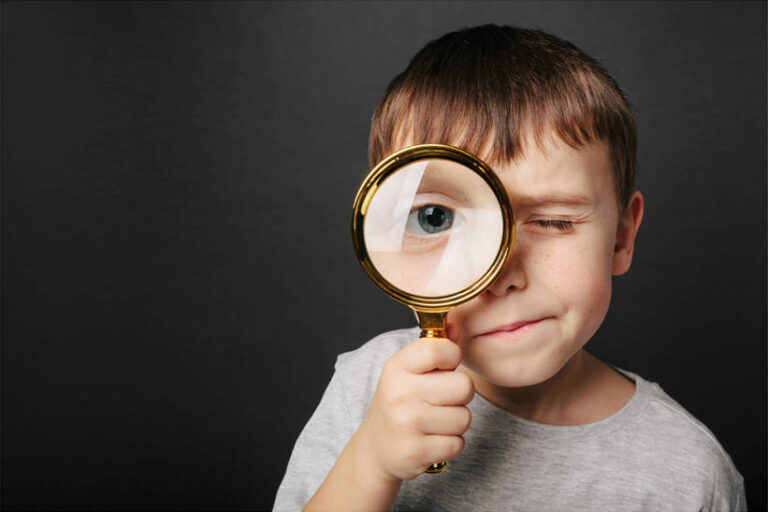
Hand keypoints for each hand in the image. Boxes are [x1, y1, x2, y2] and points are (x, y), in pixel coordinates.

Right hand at [354, 337, 474, 481]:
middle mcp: (399, 393)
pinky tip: (431, 440)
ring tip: (434, 421)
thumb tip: (456, 324)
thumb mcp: (408, 370)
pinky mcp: (415, 453)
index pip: (442, 349)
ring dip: (455, 422)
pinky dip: (450, 444)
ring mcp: (406, 424)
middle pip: (464, 386)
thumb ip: (434, 349)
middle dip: (459, 395)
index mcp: (397, 367)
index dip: (452, 357)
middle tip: (440, 399)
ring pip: (464, 418)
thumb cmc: (400, 401)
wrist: (376, 448)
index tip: (443, 367)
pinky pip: (457, 444)